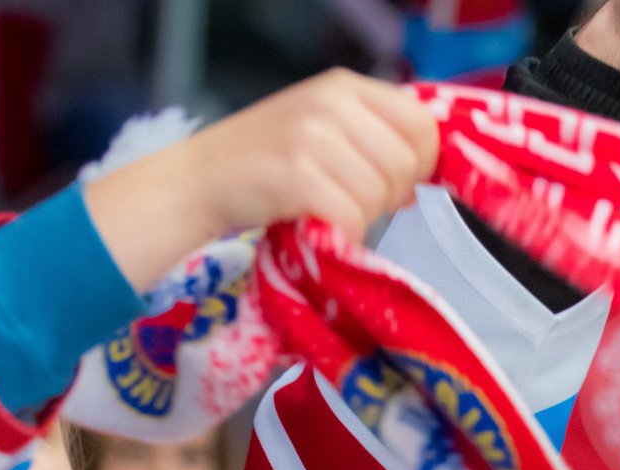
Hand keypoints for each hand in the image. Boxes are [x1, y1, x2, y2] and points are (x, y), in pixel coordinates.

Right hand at [84, 70, 438, 290]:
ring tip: (327, 207)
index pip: (422, 122)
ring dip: (362, 215)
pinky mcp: (297, 174)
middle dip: (390, 194)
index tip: (398, 180)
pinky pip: (352, 216)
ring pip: (382, 194)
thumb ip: (374, 141)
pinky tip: (318, 224)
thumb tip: (422, 180)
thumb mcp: (323, 131)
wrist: (197, 179)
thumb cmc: (265, 161)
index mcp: (344, 86)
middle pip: (407, 163)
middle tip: (352, 198)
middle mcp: (331, 102)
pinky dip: (342, 232)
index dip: (420, 161)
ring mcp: (311, 136)